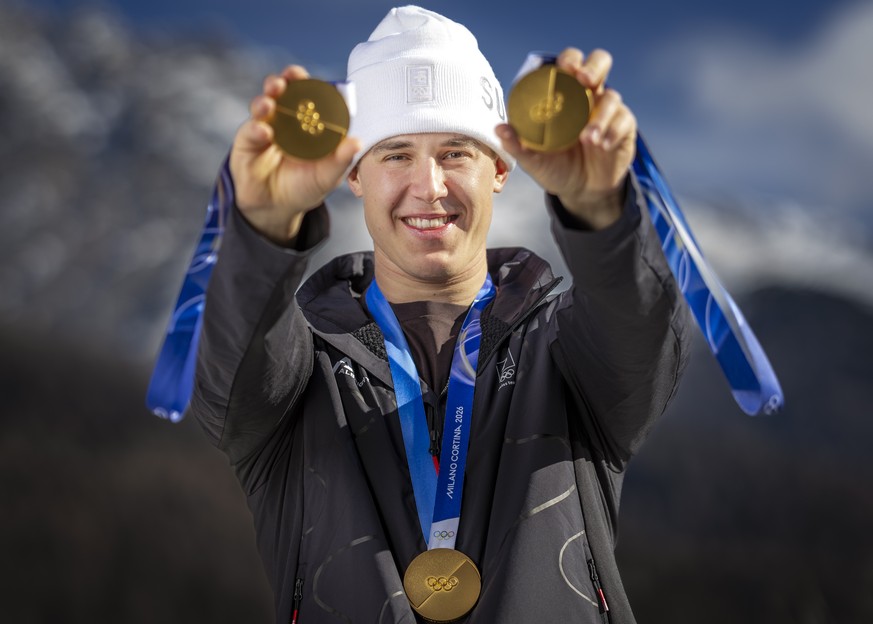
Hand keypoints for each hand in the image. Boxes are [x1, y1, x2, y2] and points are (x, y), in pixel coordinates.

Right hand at [230, 65, 360, 243]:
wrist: (276, 207)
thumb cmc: (304, 187)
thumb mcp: (326, 176)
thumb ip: (340, 160)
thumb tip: (357, 142)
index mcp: (309, 123)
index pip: (313, 96)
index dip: (317, 85)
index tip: (323, 81)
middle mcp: (286, 119)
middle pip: (286, 90)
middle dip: (288, 79)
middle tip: (291, 76)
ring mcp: (266, 126)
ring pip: (264, 103)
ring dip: (267, 98)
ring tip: (270, 101)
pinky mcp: (247, 140)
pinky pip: (251, 130)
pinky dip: (257, 128)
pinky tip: (264, 132)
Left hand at [497, 48, 636, 228]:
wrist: (582, 191)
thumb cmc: (555, 168)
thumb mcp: (534, 160)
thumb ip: (518, 145)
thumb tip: (499, 128)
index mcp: (565, 95)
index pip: (569, 64)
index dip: (569, 60)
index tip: (564, 69)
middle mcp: (588, 96)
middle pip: (599, 63)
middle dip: (594, 66)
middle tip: (585, 80)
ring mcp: (608, 110)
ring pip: (612, 96)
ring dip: (600, 115)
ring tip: (588, 139)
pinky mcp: (624, 126)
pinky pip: (623, 120)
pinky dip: (613, 131)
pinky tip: (603, 146)